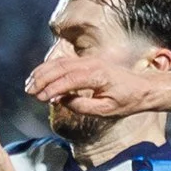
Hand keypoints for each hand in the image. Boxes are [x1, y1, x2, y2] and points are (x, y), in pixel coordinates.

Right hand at [26, 54, 161, 119]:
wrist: (142, 87)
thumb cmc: (127, 101)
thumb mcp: (107, 110)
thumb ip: (83, 106)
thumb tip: (63, 101)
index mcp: (98, 75)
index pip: (69, 80)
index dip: (52, 89)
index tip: (40, 99)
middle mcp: (91, 64)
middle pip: (60, 67)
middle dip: (42, 79)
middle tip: (28, 92)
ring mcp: (88, 60)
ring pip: (59, 63)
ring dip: (42, 73)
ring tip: (29, 86)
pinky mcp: (86, 62)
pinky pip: (64, 62)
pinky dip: (49, 69)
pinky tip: (39, 77)